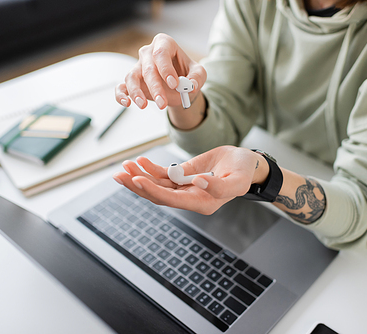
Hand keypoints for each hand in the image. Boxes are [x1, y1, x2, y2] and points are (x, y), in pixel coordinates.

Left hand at [112, 146, 261, 214]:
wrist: (246, 164)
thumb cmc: (244, 172)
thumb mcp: (238, 180)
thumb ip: (220, 187)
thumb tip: (196, 182)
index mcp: (202, 203)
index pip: (171, 199)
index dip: (153, 191)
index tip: (137, 180)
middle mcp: (190, 199)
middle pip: (158, 195)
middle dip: (138, 185)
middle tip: (120, 175)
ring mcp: (184, 188)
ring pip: (157, 185)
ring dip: (139, 176)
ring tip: (124, 166)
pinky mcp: (183, 177)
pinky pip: (163, 175)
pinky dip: (150, 168)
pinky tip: (140, 161)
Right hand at [115, 33, 206, 109]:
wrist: (180, 86)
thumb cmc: (187, 73)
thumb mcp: (199, 73)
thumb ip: (197, 78)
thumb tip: (191, 86)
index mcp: (164, 44)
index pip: (161, 52)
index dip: (166, 68)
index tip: (174, 84)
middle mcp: (148, 53)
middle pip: (148, 68)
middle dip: (155, 87)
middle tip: (162, 103)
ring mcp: (138, 67)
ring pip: (131, 77)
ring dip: (136, 92)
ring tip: (143, 105)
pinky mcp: (132, 82)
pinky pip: (122, 87)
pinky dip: (121, 95)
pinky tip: (126, 103)